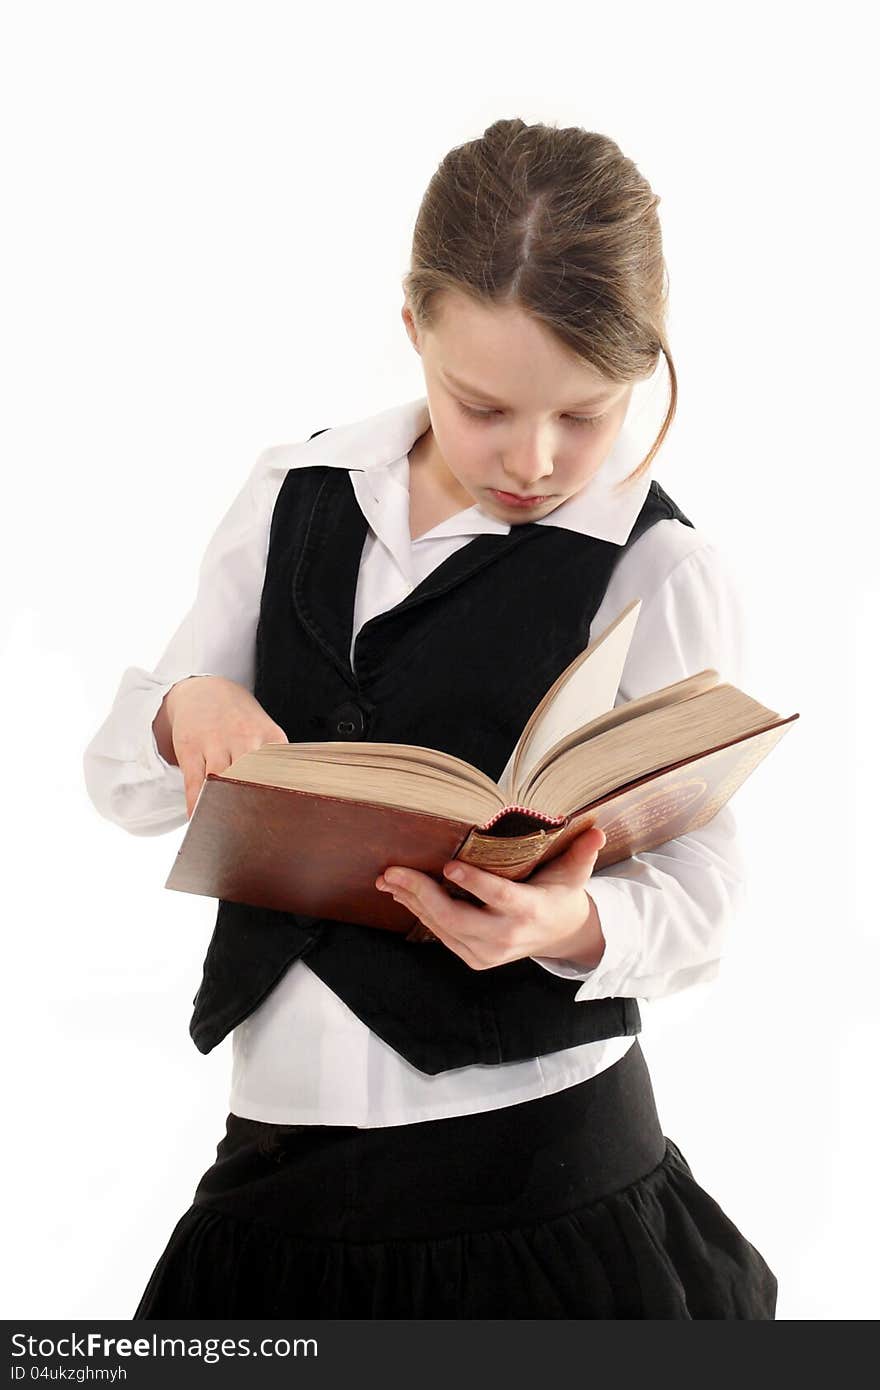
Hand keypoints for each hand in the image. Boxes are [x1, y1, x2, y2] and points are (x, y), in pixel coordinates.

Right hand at [157, 676, 287, 819]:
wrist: (202, 689)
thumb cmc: (239, 718)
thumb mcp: (264, 731)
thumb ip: (274, 761)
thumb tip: (286, 800)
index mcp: (270, 736)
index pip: (280, 773)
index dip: (280, 799)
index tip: (283, 822)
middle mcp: (244, 737)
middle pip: (250, 780)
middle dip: (251, 807)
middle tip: (254, 834)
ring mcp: (215, 742)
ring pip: (220, 783)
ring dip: (221, 809)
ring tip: (225, 832)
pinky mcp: (191, 748)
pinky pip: (194, 783)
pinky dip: (196, 805)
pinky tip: (198, 819)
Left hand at [376, 825, 607, 970]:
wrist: (560, 935)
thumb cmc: (561, 893)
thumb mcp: (575, 873)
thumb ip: (582, 852)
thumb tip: (596, 830)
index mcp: (530, 912)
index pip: (499, 899)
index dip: (475, 884)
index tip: (450, 865)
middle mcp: (506, 937)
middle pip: (457, 918)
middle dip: (422, 893)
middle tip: (395, 871)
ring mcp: (487, 953)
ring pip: (442, 928)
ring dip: (412, 902)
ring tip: (389, 878)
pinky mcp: (473, 958)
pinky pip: (441, 934)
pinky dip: (419, 913)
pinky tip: (401, 892)